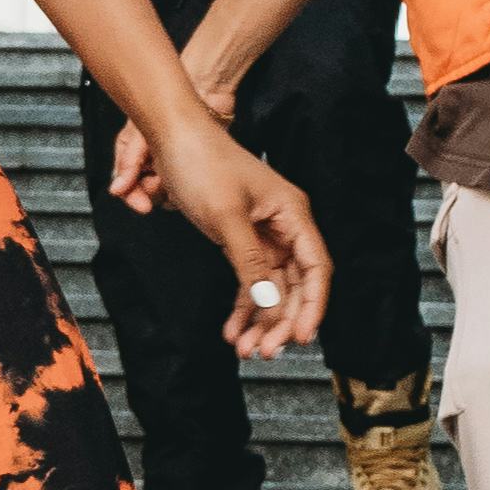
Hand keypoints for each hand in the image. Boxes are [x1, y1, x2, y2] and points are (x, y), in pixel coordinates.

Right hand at [103, 21, 255, 214]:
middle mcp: (151, 162)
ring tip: (176, 180)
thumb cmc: (167, 102)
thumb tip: (117, 189)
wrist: (204, 90)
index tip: (142, 204)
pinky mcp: (194, 168)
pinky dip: (186, 189)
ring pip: (167, 193)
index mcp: (133, 154)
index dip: (132, 196)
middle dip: (152, 193)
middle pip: (146, 192)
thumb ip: (128, 162)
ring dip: (170, 192)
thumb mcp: (139, 133)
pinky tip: (190, 182)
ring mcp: (172, 165)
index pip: (126, 183)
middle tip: (161, 186)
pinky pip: (187, 189)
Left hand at [153, 108, 326, 350]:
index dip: (313, 306)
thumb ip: (250, 261)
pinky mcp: (241, 239)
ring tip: (246, 349)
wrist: (173, 138)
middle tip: (265, 351)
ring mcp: (263, 234)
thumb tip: (269, 301)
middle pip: (295, 284)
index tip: (303, 337)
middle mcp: (284, 226)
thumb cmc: (203, 164)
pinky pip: (249, 281)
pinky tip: (232, 329)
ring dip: (261, 320)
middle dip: (282, 321)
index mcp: (293, 214)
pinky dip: (243, 306)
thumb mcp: (226, 217)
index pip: (316, 268)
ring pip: (271, 288)